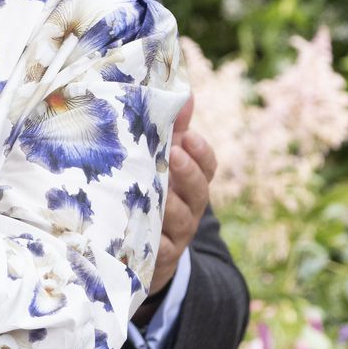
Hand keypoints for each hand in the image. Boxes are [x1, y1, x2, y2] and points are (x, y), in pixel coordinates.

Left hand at [149, 91, 216, 293]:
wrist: (146, 251)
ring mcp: (176, 234)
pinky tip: (140, 229)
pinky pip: (159, 250)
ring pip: (180, 220)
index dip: (201, 153)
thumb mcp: (159, 160)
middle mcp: (189, 207)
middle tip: (174, 154)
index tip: (188, 136)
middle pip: (199, 191)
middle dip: (188, 172)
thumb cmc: (150, 193)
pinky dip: (154, 241)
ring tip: (158, 191)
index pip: (206, 165)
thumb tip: (183, 91)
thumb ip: (170, 128)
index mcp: (190, 182)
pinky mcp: (158, 257)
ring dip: (171, 205)